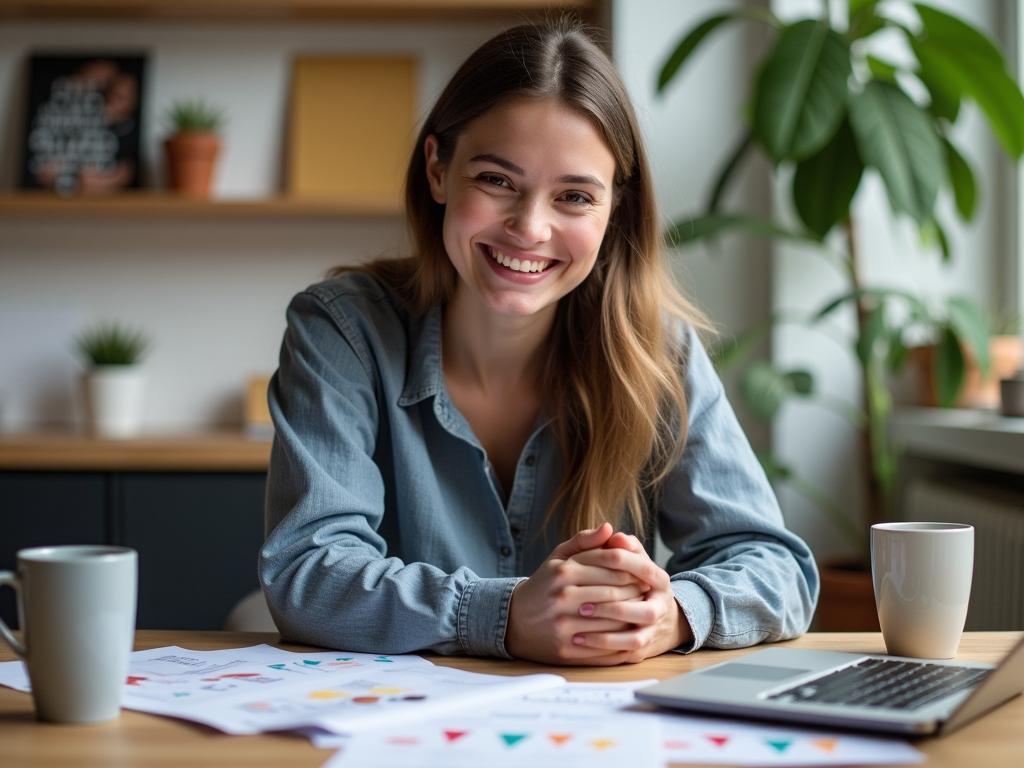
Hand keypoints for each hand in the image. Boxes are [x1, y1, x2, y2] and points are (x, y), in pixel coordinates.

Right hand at [505, 523, 651, 663]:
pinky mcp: (565, 649)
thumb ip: (584, 541)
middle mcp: (563, 597)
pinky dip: (619, 641)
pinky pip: (602, 646)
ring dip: (631, 617)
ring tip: (641, 612)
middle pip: (614, 592)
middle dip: (635, 592)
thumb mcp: (558, 558)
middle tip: (648, 592)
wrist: (513, 620)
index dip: (632, 567)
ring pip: (611, 620)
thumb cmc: (544, 584)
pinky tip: (627, 634)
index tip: (643, 572)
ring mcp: (563, 625)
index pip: (610, 563)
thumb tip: (610, 527)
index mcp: (564, 571)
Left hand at [566, 532, 691, 663]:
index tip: (587, 563)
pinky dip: (601, 648)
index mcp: (659, 580)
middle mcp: (661, 607)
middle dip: (612, 608)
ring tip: (576, 627)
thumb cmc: (634, 580)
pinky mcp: (641, 650)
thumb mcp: (632, 559)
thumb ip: (622, 546)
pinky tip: (578, 640)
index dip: (617, 563)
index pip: (643, 569)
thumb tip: (611, 533)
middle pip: (644, 611)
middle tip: (580, 605)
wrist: (656, 617)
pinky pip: (623, 653)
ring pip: (635, 637)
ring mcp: (653, 631)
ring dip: (606, 635)